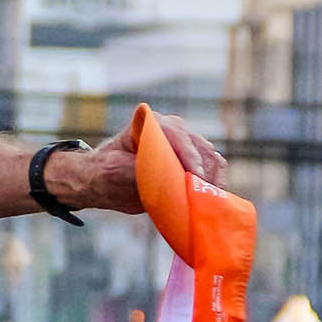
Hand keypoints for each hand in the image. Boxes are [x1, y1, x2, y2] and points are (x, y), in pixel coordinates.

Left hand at [61, 109, 225, 214]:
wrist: (104, 182)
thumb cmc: (106, 173)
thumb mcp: (116, 172)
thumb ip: (140, 171)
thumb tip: (167, 178)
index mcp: (152, 124)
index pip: (176, 135)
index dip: (188, 155)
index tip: (195, 175)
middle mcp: (172, 129)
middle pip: (198, 146)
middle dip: (204, 169)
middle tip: (205, 193)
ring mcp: (185, 144)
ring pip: (210, 156)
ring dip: (213, 176)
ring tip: (212, 197)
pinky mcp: (192, 161)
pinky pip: (213, 166)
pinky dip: (216, 180)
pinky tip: (215, 195)